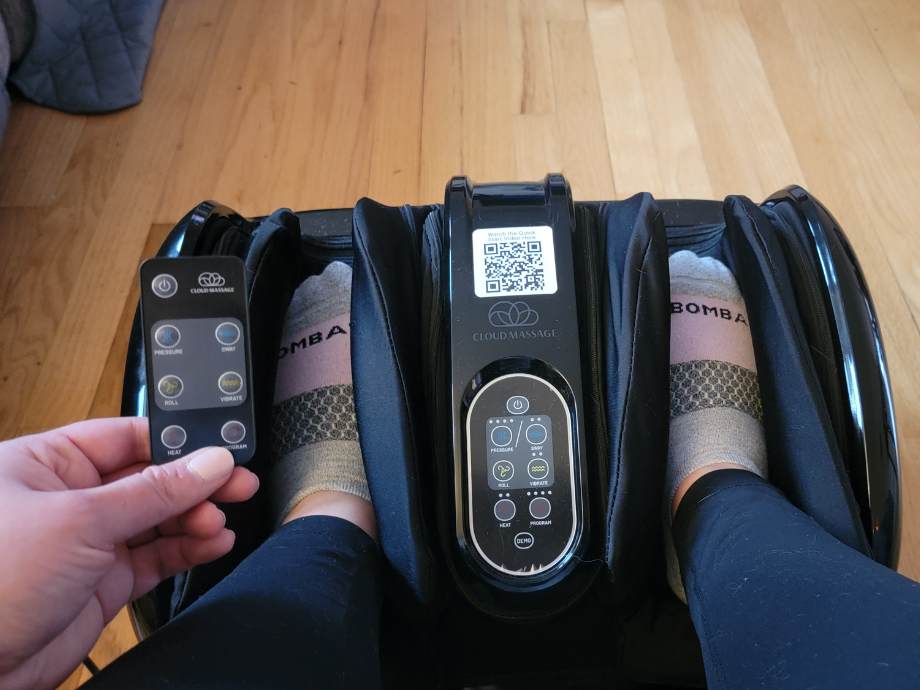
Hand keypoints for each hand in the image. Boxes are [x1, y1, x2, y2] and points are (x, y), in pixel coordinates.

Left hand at [0, 417, 258, 689]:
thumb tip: (208, 462)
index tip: (220, 447)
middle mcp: (69, 498)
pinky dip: (188, 550)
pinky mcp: (102, 582)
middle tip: (237, 483)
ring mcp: (87, 541)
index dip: (176, 441)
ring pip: (158, 519)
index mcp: (47, 462)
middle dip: (195, 482)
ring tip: (220, 521)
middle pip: (149, 478)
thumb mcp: (80, 519)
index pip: (127, 436)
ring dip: (195, 518)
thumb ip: (153, 491)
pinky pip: (156, 556)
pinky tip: (213, 543)